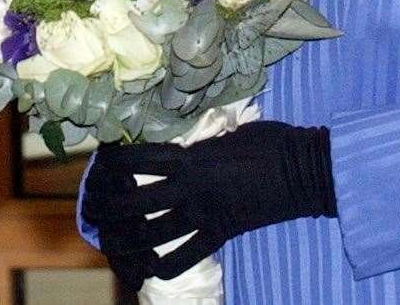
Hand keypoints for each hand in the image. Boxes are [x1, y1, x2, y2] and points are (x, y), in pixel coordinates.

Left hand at [81, 122, 335, 285]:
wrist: (304, 170)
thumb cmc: (269, 141)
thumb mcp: (229, 131)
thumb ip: (203, 140)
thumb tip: (189, 140)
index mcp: (190, 156)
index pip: (140, 159)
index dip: (115, 161)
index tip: (100, 161)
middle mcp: (191, 187)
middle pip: (136, 201)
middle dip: (110, 206)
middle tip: (95, 207)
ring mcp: (206, 213)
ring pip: (155, 232)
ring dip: (129, 239)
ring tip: (111, 240)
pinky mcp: (223, 233)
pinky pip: (188, 255)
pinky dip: (167, 264)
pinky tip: (152, 268)